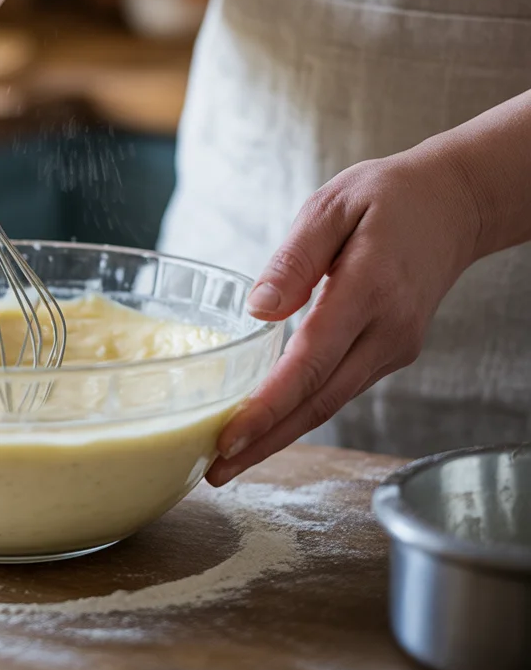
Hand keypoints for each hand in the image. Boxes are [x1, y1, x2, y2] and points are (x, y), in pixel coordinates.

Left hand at [207, 146, 482, 485]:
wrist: (454, 205)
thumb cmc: (386, 197)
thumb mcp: (333, 205)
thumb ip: (294, 258)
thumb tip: (257, 311)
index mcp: (369, 289)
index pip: (311, 362)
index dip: (269, 407)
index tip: (229, 438)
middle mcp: (387, 331)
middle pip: (320, 401)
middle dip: (266, 442)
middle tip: (215, 471)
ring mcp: (394, 347)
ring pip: (331, 403)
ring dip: (281, 435)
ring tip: (229, 459)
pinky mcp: (390, 351)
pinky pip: (340, 388)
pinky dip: (302, 411)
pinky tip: (268, 423)